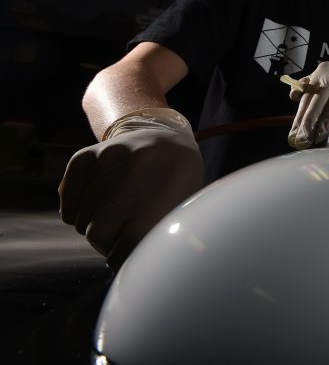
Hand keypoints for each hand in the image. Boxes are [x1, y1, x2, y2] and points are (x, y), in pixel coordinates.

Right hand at [58, 108, 202, 267]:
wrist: (166, 138)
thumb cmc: (176, 184)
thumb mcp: (179, 211)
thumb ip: (155, 240)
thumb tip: (131, 273)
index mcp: (161, 192)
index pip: (126, 248)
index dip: (126, 260)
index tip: (132, 260)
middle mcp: (131, 174)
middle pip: (97, 236)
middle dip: (111, 241)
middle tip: (128, 229)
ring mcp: (105, 161)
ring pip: (79, 222)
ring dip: (95, 225)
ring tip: (121, 209)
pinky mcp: (84, 157)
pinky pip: (68, 207)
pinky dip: (80, 211)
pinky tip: (103, 198)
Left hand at [286, 61, 328, 148]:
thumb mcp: (328, 84)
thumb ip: (311, 89)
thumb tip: (293, 96)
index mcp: (322, 71)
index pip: (308, 96)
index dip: (300, 117)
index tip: (294, 136)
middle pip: (320, 97)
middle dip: (310, 120)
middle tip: (304, 140)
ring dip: (328, 118)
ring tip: (319, 136)